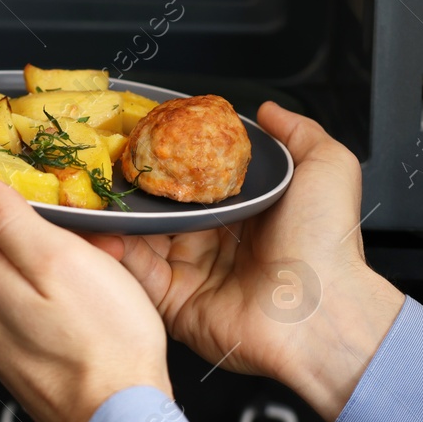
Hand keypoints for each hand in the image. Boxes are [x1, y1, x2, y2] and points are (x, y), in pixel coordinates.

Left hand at [0, 170, 171, 421]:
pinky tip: (81, 288)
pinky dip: (42, 282)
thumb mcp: (58, 259)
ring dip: (32, 251)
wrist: (119, 421)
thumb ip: (6, 218)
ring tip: (87, 250)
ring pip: (0, 270)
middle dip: (3, 214)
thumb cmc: (101, 345)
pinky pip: (16, 299)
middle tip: (48, 199)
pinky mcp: (12, 354)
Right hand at [87, 102, 404, 421]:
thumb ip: (297, 132)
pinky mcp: (175, 302)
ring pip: (139, 236)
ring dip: (116, 215)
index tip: (141, 136)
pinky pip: (136, 273)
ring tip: (94, 192)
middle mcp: (215, 240)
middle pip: (160, 207)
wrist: (321, 310)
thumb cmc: (327, 242)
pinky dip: (114, 252)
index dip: (167, 158)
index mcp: (244, 211)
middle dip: (132, 186)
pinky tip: (103, 229)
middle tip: (105, 162)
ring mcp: (192, 271)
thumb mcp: (325, 168)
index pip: (193, 179)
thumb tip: (268, 111)